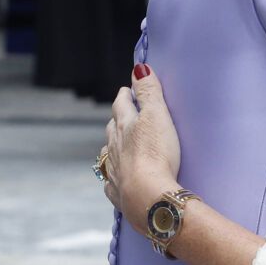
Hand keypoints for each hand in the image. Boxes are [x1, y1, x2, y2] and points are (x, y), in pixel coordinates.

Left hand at [103, 65, 182, 216]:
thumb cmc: (156, 154)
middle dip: (118, 118)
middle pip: (112, 128)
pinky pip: (112, 181)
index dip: (125, 95)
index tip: (127, 89)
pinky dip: (114, 175)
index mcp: (124, 126)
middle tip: (123, 112)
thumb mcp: (157, 116)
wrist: (148, 197)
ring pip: (109, 153)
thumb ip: (149, 92)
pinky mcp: (119, 193)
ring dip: (113, 145)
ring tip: (119, 143)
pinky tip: (116, 177)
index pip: (121, 105)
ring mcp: (114, 170)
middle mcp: (114, 147)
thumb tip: (139, 68)